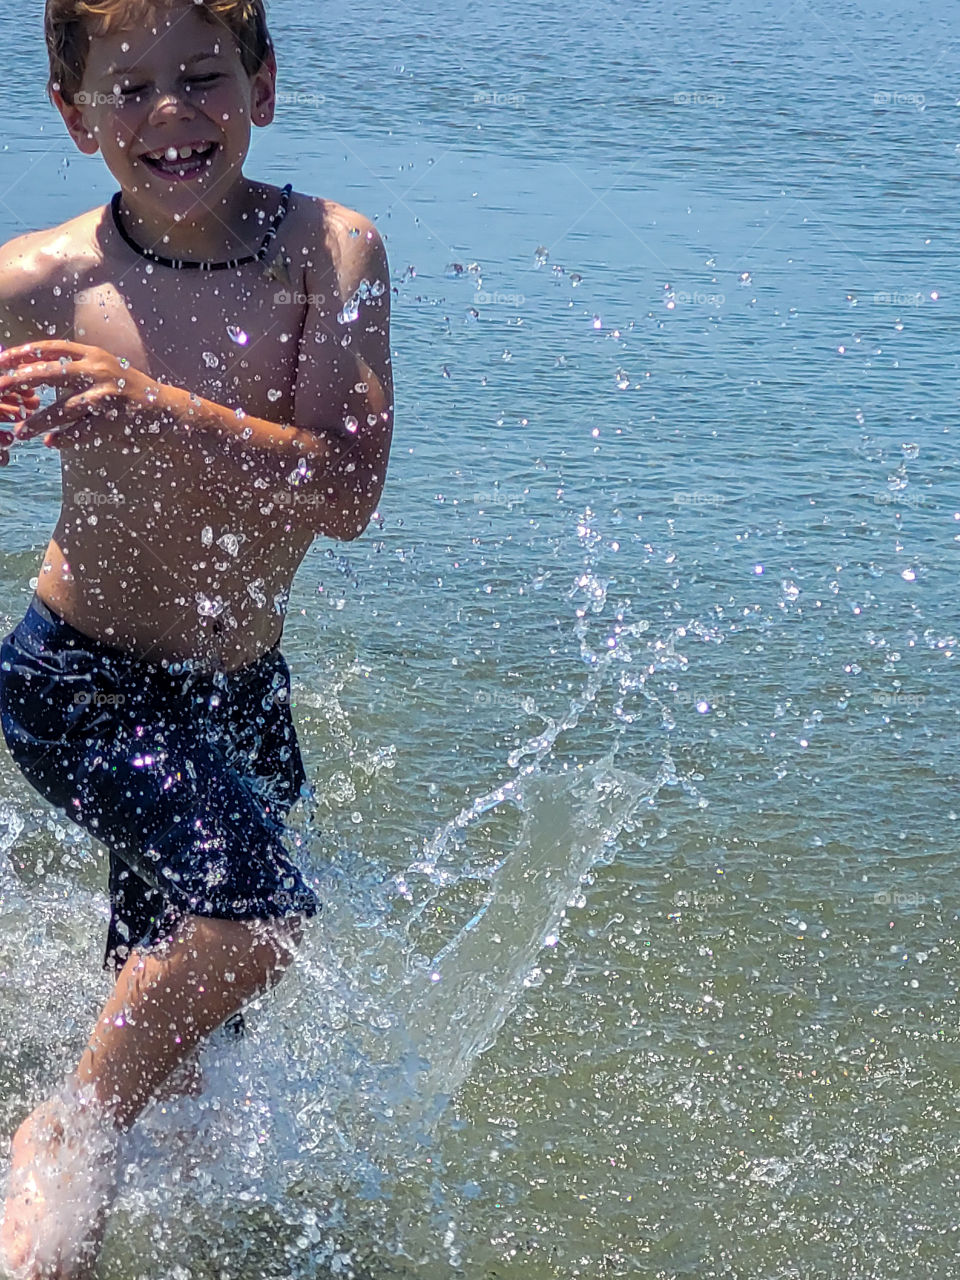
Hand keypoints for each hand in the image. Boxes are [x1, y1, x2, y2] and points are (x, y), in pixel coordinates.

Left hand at [0, 341, 152, 450]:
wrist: (166, 408)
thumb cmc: (128, 388)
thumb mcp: (104, 369)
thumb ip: (75, 369)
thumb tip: (37, 372)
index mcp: (94, 354)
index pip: (52, 348)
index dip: (24, 353)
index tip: (1, 360)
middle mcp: (99, 370)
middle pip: (51, 373)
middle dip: (20, 381)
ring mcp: (107, 396)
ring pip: (63, 409)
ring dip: (38, 422)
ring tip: (20, 431)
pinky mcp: (114, 420)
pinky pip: (82, 432)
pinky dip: (64, 439)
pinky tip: (51, 442)